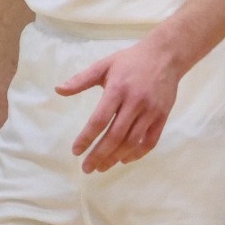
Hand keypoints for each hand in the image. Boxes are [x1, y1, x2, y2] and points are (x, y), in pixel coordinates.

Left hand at [56, 38, 183, 172]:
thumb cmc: (130, 61)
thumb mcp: (104, 65)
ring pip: (132, 141)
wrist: (165, 56)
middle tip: (86, 168)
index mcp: (118, 89)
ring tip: (101, 167)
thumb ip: (81, 79)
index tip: (76, 151)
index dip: (86, 138)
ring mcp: (150, 111)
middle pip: (115, 136)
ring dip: (115, 158)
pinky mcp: (162, 117)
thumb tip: (58, 90)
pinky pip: (150, 142)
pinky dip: (137, 154)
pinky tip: (124, 159)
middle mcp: (135, 102)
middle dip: (99, 154)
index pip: (99, 120)